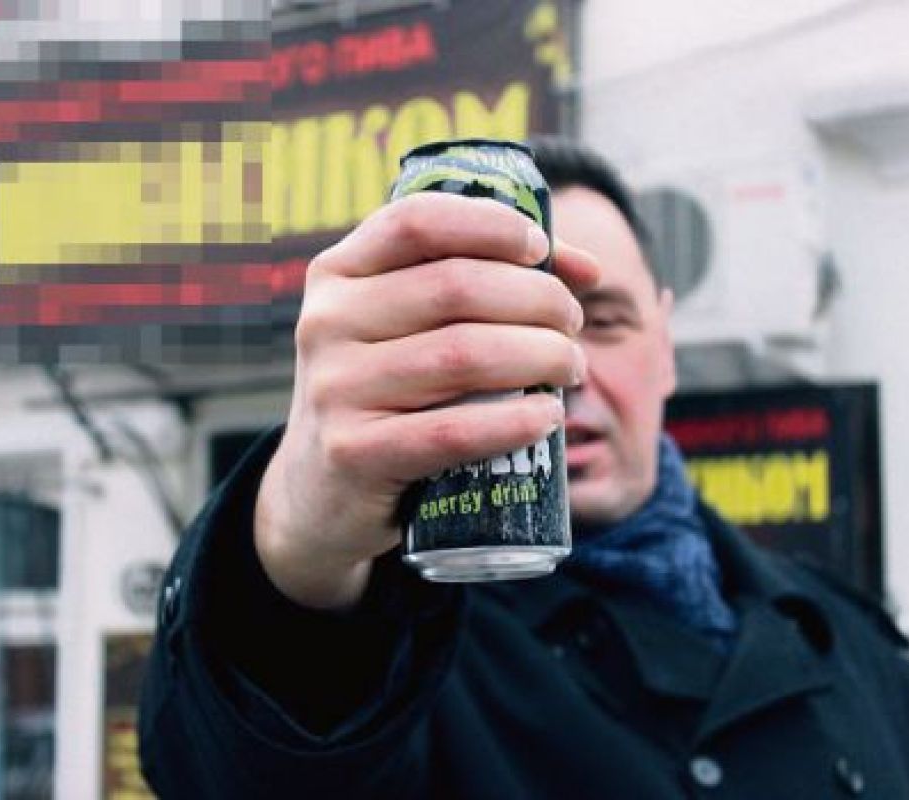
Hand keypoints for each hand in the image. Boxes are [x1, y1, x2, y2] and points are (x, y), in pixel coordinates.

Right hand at [255, 192, 600, 609]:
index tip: (541, 250)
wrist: (322, 496)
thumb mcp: (404, 328)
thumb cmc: (389, 395)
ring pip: (463, 355)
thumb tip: (586, 267)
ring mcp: (334, 388)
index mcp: (338, 273)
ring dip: (540, 357)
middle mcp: (327, 321)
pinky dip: (514, 422)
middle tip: (572, 325)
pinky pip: (452, 431)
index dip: (491, 225)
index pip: (417, 221)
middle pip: (456, 286)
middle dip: (538, 300)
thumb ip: (477, 282)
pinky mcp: (353, 452)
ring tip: (571, 369)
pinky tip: (546, 417)